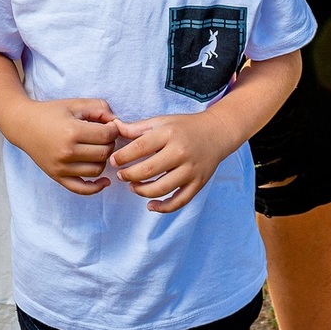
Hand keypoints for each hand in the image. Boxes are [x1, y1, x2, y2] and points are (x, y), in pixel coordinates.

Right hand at [17, 98, 119, 194]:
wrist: (23, 125)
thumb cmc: (50, 112)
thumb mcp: (75, 104)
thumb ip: (99, 108)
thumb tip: (117, 122)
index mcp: (72, 131)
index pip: (107, 135)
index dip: (113, 129)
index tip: (108, 125)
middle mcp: (67, 152)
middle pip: (104, 153)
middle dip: (109, 143)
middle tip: (103, 136)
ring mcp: (61, 167)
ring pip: (97, 170)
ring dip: (102, 160)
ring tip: (96, 149)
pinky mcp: (57, 177)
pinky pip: (82, 189)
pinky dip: (96, 187)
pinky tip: (104, 180)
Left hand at [111, 112, 228, 212]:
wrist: (217, 133)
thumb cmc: (185, 127)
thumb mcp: (161, 121)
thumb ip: (137, 128)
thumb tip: (113, 127)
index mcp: (169, 134)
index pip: (140, 147)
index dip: (122, 156)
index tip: (113, 161)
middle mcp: (180, 152)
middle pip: (148, 170)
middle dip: (129, 175)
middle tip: (121, 175)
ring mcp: (190, 170)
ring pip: (161, 189)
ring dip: (142, 191)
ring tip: (133, 186)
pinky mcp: (198, 184)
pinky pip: (179, 201)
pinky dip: (163, 208)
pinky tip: (150, 205)